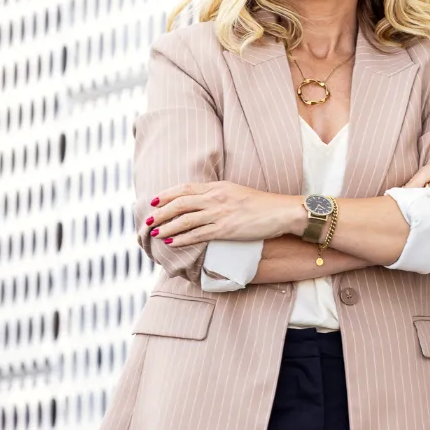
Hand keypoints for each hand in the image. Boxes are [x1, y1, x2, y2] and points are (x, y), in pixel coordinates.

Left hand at [141, 182, 299, 246]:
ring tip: (156, 233)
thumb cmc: (262, 205)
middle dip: (160, 213)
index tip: (154, 202)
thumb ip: (219, 195)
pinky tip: (173, 242)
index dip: (167, 195)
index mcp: (218, 187)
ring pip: (185, 219)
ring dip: (167, 227)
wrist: (282, 212)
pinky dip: (182, 239)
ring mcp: (220, 213)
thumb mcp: (237, 193)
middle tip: (148, 220)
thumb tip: (202, 202)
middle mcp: (216, 198)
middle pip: (180, 203)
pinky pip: (198, 234)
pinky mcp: (226, 229)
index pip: (185, 188)